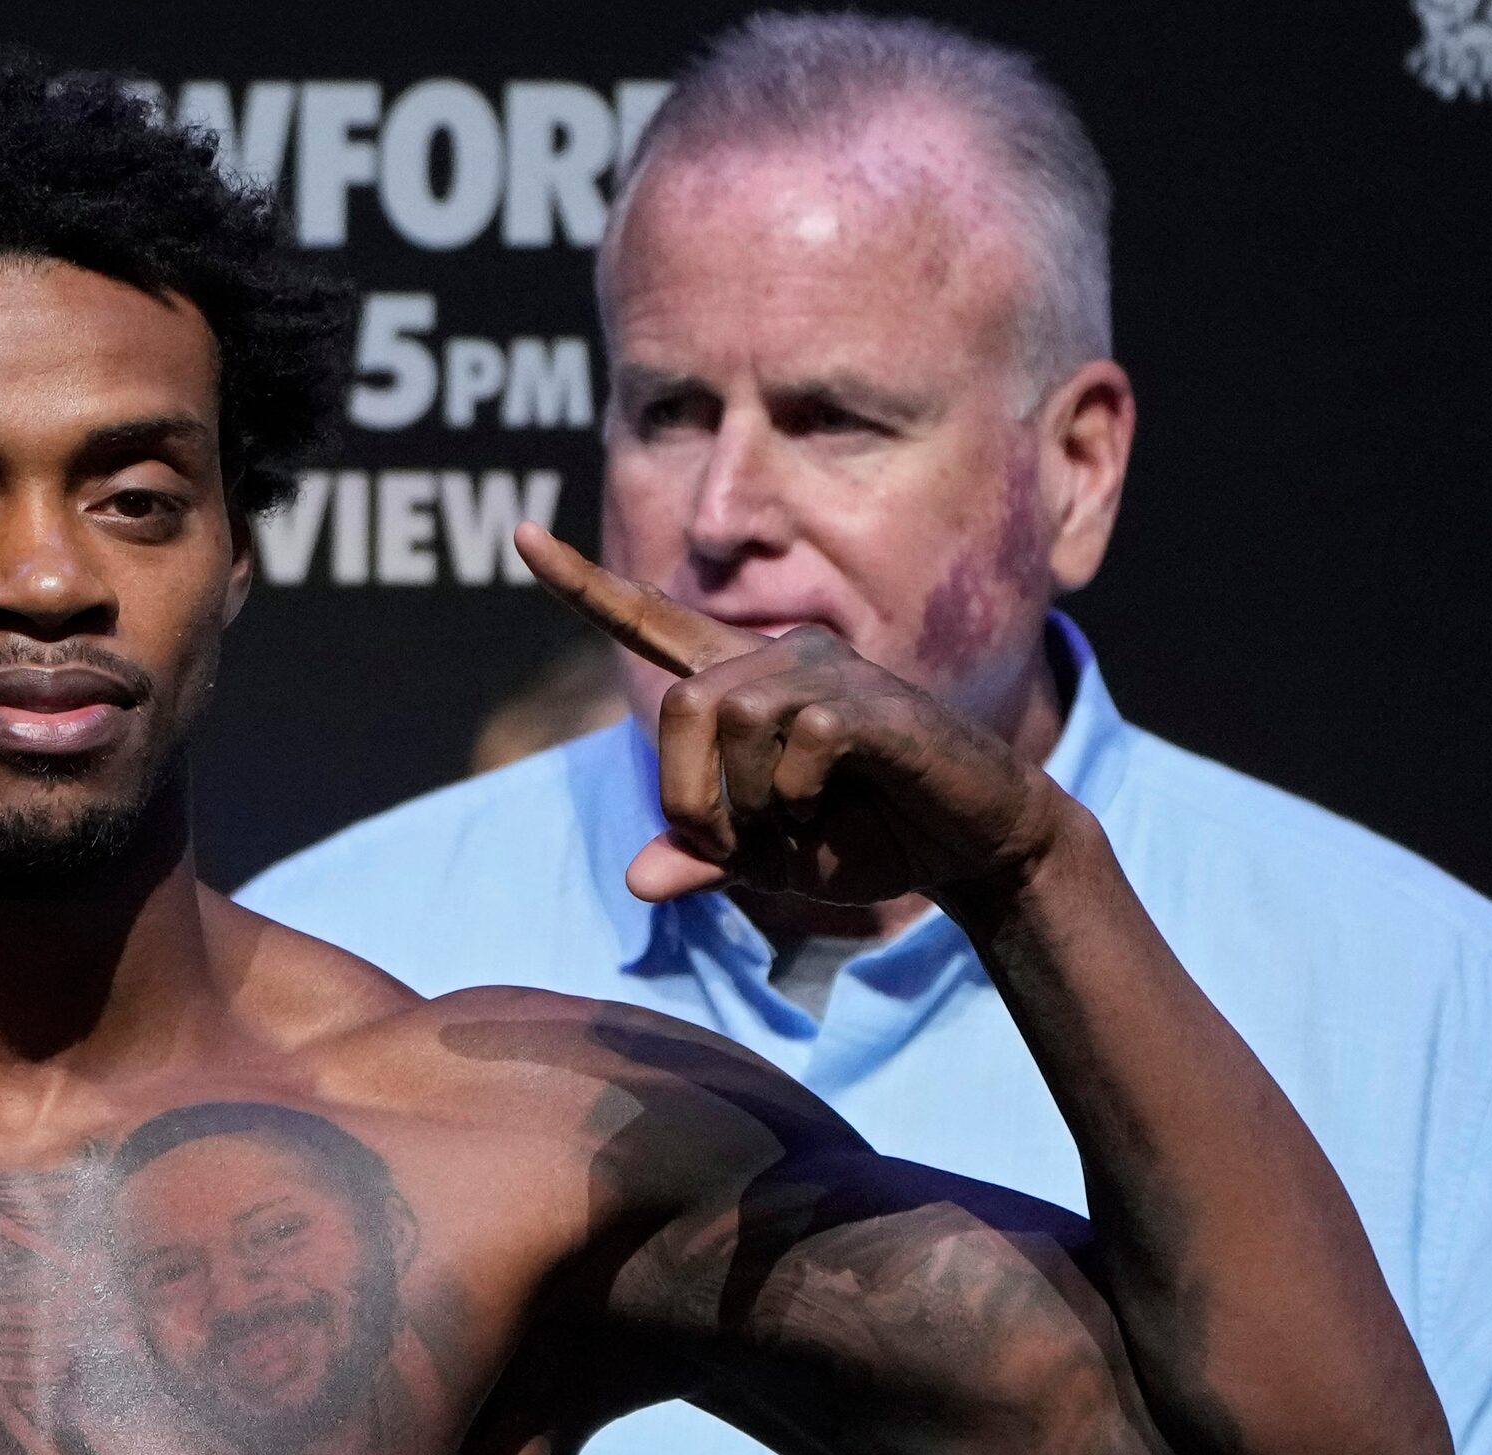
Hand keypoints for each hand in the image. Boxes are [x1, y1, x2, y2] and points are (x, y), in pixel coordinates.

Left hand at [515, 523, 1072, 908]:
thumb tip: (637, 882)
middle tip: (742, 843)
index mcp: (744, 683)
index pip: (649, 622)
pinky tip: (833, 805)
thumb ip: (704, 859)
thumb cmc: (869, 837)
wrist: (971, 843)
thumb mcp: (771, 861)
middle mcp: (779, 657)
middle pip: (678, 708)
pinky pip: (797, 739)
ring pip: (731, 722)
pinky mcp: (870, 698)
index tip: (521, 535)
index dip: (583, 586)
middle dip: (691, 796)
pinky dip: (800, 793)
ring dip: (751, 800)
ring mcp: (827, 669)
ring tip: (799, 823)